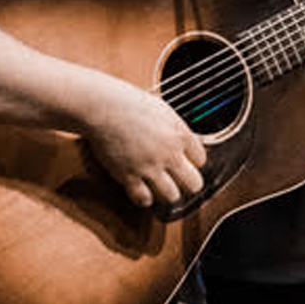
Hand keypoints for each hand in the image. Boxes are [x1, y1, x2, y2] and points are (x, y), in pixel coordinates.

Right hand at [82, 81, 207, 208]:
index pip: (201, 159)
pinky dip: (145, 199)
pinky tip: (144, 195)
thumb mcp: (164, 111)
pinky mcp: (128, 175)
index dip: (195, 163)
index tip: (188, 163)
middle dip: (191, 184)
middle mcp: (169, 153)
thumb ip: (176, 129)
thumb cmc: (130, 103)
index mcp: (180, 135)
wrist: (103, 107)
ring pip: (172, 195)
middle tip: (184, 182)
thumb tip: (185, 140)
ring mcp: (149, 166)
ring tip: (164, 190)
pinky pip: (143, 199)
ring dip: (169, 194)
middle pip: (194, 182)